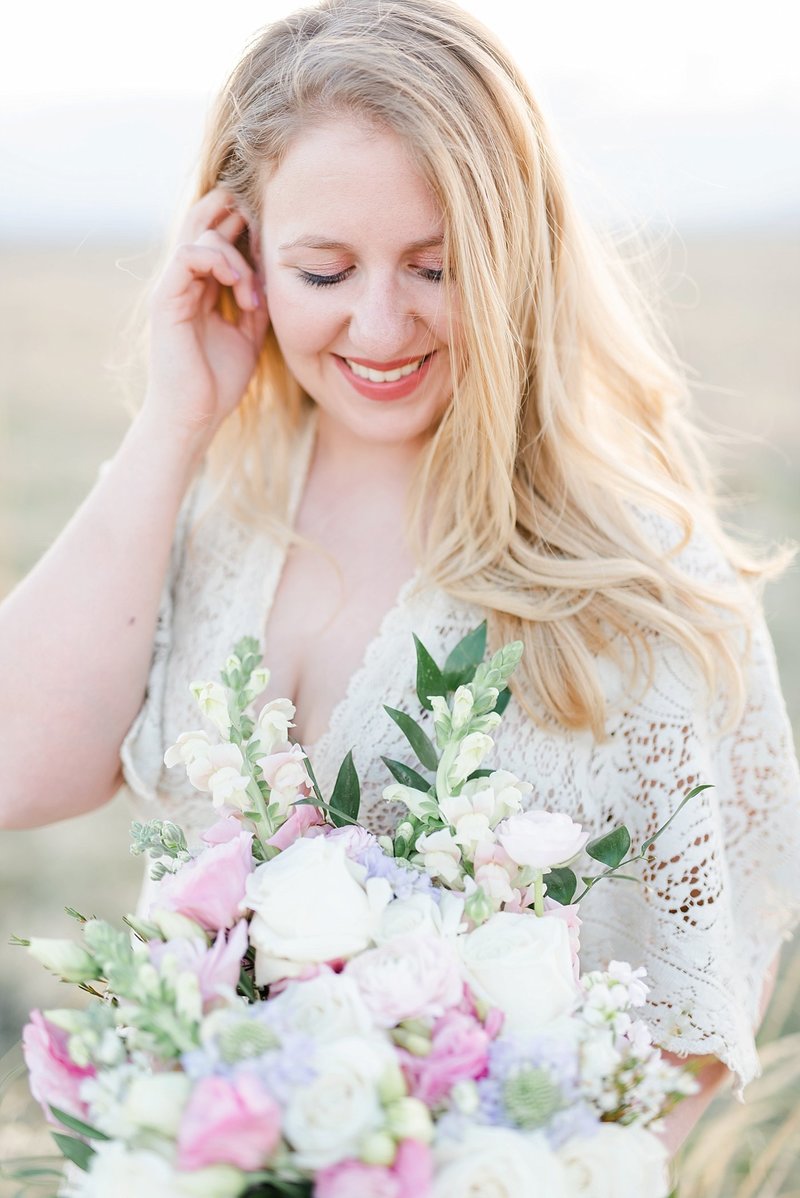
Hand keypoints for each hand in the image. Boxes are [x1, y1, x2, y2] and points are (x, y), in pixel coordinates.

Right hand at [143, 188, 269, 449]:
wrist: (194, 418)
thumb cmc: (218, 384)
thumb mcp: (249, 334)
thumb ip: (256, 301)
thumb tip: (274, 273)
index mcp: (201, 287)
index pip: (218, 234)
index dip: (246, 226)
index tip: (276, 245)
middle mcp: (184, 281)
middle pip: (204, 219)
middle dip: (238, 215)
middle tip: (268, 231)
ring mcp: (173, 288)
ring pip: (202, 234)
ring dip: (237, 256)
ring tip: (252, 296)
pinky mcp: (166, 300)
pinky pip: (188, 256)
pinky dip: (218, 261)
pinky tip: (240, 286)